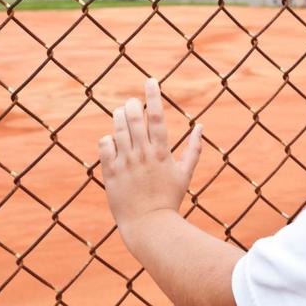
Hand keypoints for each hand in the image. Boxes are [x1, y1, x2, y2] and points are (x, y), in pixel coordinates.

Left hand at [97, 78, 202, 232]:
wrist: (149, 225)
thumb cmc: (169, 199)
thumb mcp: (185, 173)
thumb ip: (194, 148)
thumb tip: (200, 126)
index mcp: (161, 152)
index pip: (157, 117)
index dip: (153, 96)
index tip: (150, 80)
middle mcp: (142, 154)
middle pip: (133, 117)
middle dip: (132, 104)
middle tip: (134, 104)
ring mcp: (125, 163)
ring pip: (117, 127)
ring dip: (119, 117)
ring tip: (123, 117)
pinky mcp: (110, 172)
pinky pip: (104, 144)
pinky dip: (109, 138)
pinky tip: (115, 141)